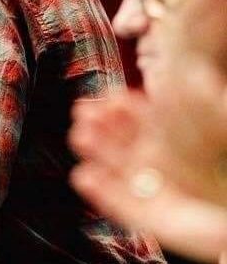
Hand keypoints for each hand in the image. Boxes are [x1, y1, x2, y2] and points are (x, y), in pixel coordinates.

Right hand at [68, 59, 226, 261]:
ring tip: (81, 136)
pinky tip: (84, 177)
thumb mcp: (224, 123)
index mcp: (176, 139)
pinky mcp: (151, 221)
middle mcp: (161, 164)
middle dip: (100, 125)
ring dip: (95, 152)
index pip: (143, 117)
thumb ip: (206, 102)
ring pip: (116, 170)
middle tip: (83, 111)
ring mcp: (154, 191)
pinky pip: (119, 208)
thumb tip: (190, 72)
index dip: (123, 105)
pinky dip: (99, 194)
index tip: (109, 94)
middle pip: (122, 141)